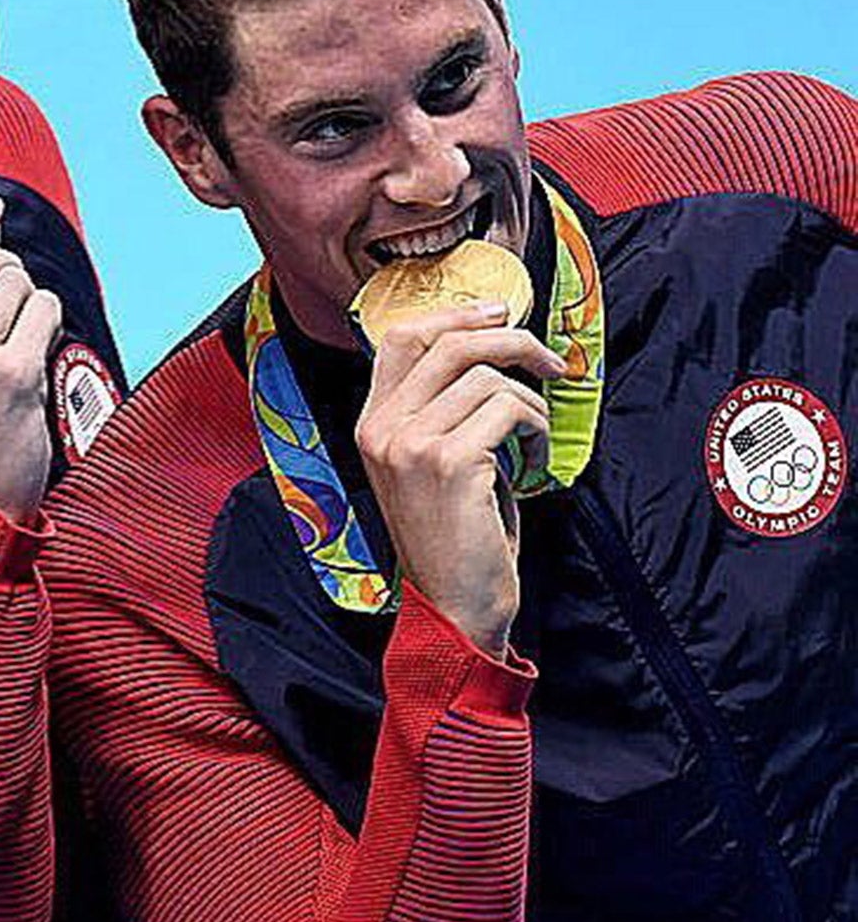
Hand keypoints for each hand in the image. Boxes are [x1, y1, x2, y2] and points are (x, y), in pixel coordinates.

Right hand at [354, 301, 566, 656]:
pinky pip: (509, 411)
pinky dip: (536, 432)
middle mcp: (382, 428)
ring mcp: (410, 444)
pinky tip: (533, 463)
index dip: (456, 315)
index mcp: (371, 424)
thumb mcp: (429, 465)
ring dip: (531, 405)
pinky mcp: (448, 462)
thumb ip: (439, 411)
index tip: (501, 315)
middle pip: (450, 344)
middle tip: (550, 363)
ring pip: (488, 378)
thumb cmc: (453, 538)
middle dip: (513, 341)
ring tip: (533, 441)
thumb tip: (491, 350)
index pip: (402, 338)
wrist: (451, 606)